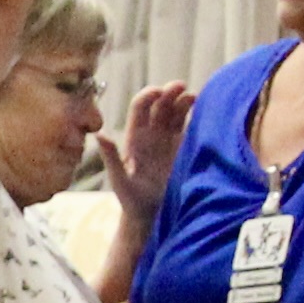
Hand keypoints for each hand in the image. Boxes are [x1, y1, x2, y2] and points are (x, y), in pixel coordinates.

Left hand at [100, 79, 190, 217]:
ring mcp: (168, 139)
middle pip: (161, 104)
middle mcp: (151, 133)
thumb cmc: (131, 199)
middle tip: (181, 87)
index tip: (159, 92)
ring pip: (176, 112)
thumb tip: (99, 134)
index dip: (149, 96)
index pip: (141, 107)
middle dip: (169, 93)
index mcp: (135, 136)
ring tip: (194, 97)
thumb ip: (111, 156)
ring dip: (184, 101)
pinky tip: (204, 111)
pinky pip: (189, 126)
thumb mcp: (119, 179)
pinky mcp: (183, 148)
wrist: (149, 215)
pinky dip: (196, 116)